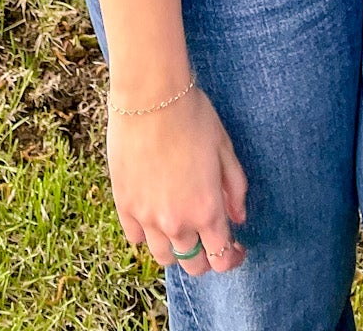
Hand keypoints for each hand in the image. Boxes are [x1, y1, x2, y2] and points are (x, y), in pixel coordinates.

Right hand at [108, 85, 248, 276]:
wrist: (150, 97)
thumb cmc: (193, 117)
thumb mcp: (225, 149)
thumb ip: (235, 188)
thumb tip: (239, 217)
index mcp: (206, 209)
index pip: (221, 258)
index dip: (232, 258)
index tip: (236, 248)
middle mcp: (176, 222)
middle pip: (192, 265)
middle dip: (205, 257)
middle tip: (209, 238)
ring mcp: (147, 217)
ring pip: (164, 257)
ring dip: (176, 248)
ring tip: (182, 227)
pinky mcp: (124, 206)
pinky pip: (136, 238)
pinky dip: (148, 234)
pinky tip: (155, 214)